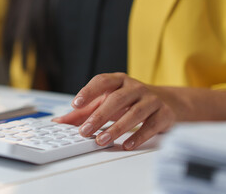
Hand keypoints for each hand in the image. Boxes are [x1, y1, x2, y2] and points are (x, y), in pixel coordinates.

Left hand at [52, 72, 175, 149]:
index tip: (75, 104)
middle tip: (84, 131)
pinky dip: (138, 136)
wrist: (167, 102)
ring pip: (134, 113)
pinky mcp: (164, 114)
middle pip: (116, 99)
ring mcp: (151, 100)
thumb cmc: (129, 101)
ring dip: (116, 128)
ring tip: (102, 140)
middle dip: (98, 116)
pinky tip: (126, 145)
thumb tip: (59, 122)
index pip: (102, 81)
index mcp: (118, 80)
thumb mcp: (105, 101)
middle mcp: (135, 87)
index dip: (88, 91)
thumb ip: (82, 112)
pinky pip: (150, 126)